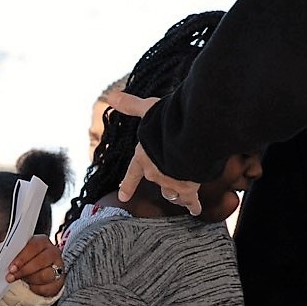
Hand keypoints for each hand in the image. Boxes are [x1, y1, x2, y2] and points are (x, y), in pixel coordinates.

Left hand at [6, 235, 63, 296]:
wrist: (36, 271)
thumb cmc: (25, 260)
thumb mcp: (18, 252)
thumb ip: (11, 251)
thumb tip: (1, 253)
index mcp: (42, 241)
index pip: (34, 247)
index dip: (22, 258)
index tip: (11, 268)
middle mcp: (53, 252)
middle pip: (41, 261)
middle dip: (24, 271)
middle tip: (12, 277)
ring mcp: (59, 267)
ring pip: (46, 275)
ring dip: (30, 280)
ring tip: (22, 280)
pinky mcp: (60, 281)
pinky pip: (48, 288)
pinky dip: (37, 289)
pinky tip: (31, 286)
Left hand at [104, 91, 202, 215]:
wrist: (188, 140)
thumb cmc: (166, 124)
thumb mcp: (147, 110)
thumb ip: (131, 105)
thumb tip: (111, 95)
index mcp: (143, 158)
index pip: (133, 173)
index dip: (128, 185)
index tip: (123, 197)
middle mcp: (154, 173)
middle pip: (156, 182)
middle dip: (162, 182)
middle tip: (167, 185)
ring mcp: (170, 183)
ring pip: (171, 193)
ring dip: (175, 195)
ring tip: (181, 199)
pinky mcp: (187, 188)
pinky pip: (190, 201)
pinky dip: (193, 205)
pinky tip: (195, 210)